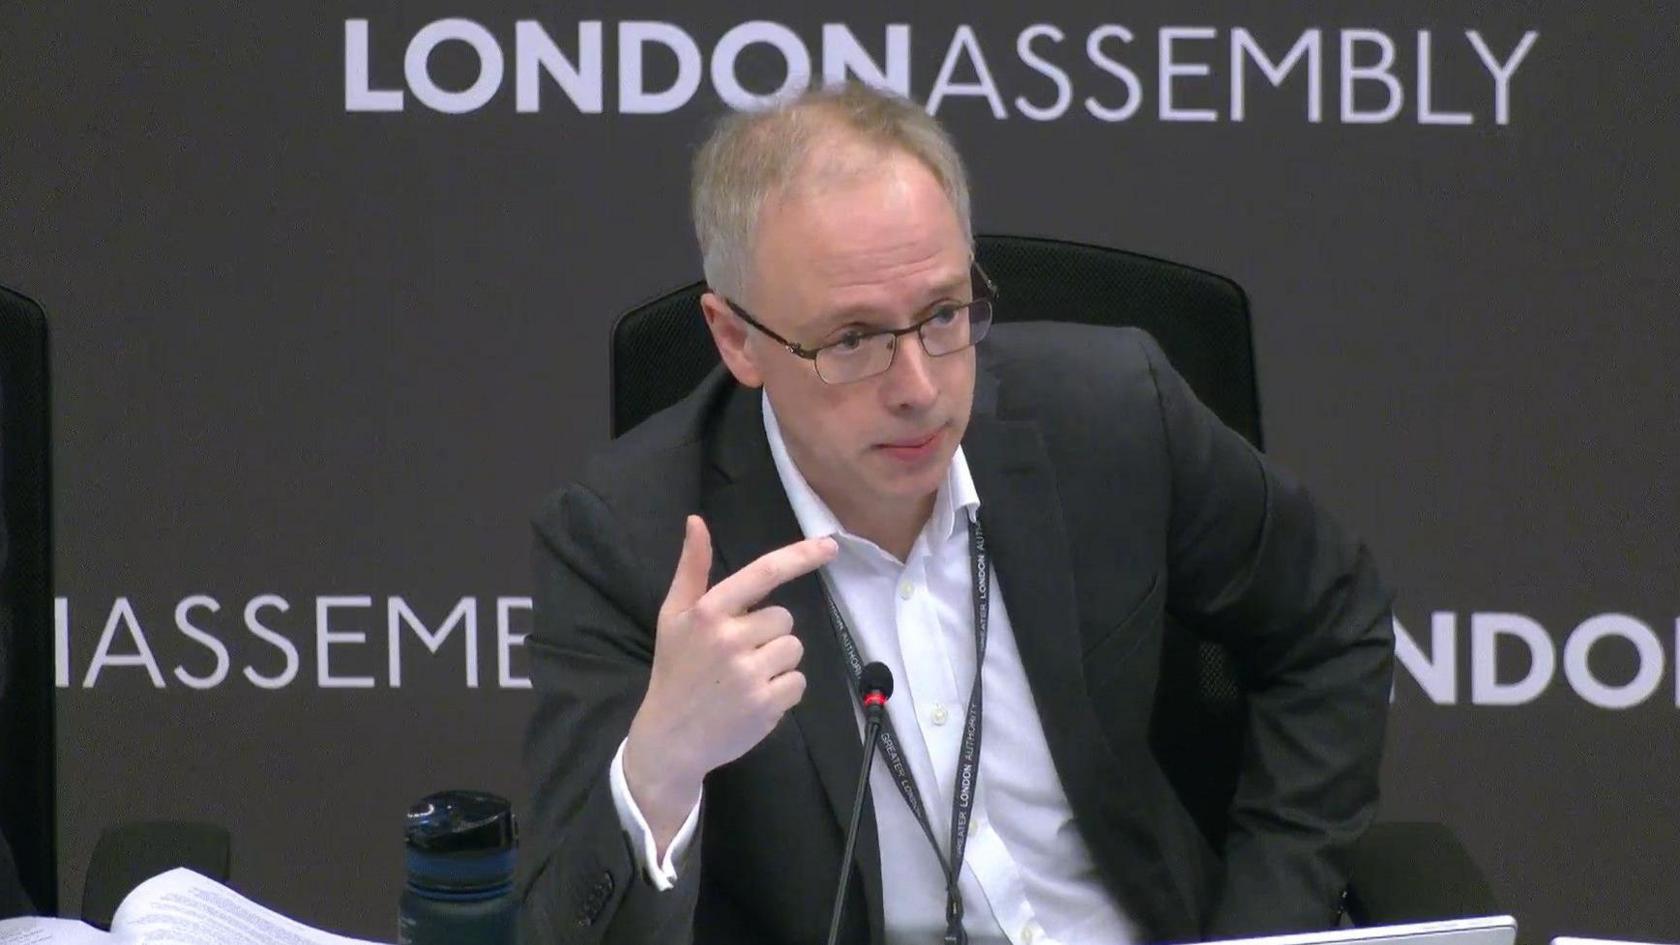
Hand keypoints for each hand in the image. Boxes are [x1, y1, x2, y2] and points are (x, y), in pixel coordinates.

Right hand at [623, 515, 837, 850]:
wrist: (669, 738)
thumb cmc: (675, 671)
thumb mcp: (674, 617)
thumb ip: (691, 569)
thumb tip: (696, 521)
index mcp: (708, 612)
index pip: (763, 574)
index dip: (800, 557)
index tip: (830, 546)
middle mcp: (730, 638)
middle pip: (784, 618)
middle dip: (768, 633)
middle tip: (738, 654)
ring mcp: (749, 673)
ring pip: (794, 649)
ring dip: (778, 662)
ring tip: (745, 678)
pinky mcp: (766, 705)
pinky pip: (798, 683)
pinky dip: (783, 691)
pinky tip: (755, 699)